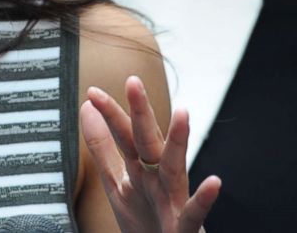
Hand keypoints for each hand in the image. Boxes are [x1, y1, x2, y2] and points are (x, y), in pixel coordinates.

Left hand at [81, 76, 220, 232]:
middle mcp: (158, 177)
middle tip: (133, 82)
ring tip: (183, 112)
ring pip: (175, 167)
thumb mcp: (115, 180)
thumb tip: (87, 106)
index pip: (125, 134)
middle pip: (148, 141)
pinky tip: (214, 183)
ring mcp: (172, 200)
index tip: (92, 92)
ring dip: (178, 141)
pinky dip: (204, 198)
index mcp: (140, 167)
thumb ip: (102, 146)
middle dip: (142, 113)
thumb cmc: (143, 218)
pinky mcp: (185, 226)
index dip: (111, 113)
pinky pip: (194, 212)